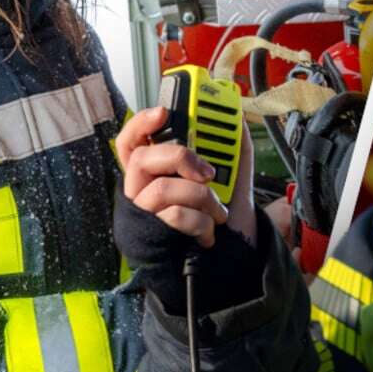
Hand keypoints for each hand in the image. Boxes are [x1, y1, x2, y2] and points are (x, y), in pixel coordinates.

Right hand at [115, 106, 256, 248]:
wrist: (229, 259)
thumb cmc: (222, 219)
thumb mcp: (232, 180)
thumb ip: (234, 151)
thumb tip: (239, 122)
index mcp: (156, 170)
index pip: (132, 141)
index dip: (141, 123)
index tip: (163, 112)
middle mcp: (142, 189)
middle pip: (142, 159)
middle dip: (180, 158)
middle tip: (208, 172)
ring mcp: (144, 212)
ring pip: (163, 189)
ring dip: (202, 198)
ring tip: (219, 211)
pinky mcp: (152, 234)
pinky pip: (176, 215)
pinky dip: (202, 222)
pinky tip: (209, 231)